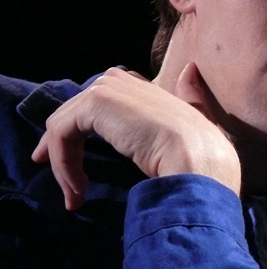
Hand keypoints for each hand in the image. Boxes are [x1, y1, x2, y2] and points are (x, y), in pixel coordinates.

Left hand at [32, 64, 240, 209]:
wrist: (199, 161)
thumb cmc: (203, 156)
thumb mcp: (198, 123)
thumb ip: (191, 96)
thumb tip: (190, 70)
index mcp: (146, 88)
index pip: (104, 103)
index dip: (85, 132)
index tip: (82, 168)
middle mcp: (125, 81)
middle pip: (76, 114)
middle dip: (65, 152)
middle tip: (71, 189)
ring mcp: (109, 88)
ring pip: (64, 125)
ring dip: (64, 165)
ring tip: (75, 198)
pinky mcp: (96, 103)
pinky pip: (61, 133)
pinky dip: (63, 164)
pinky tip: (78, 189)